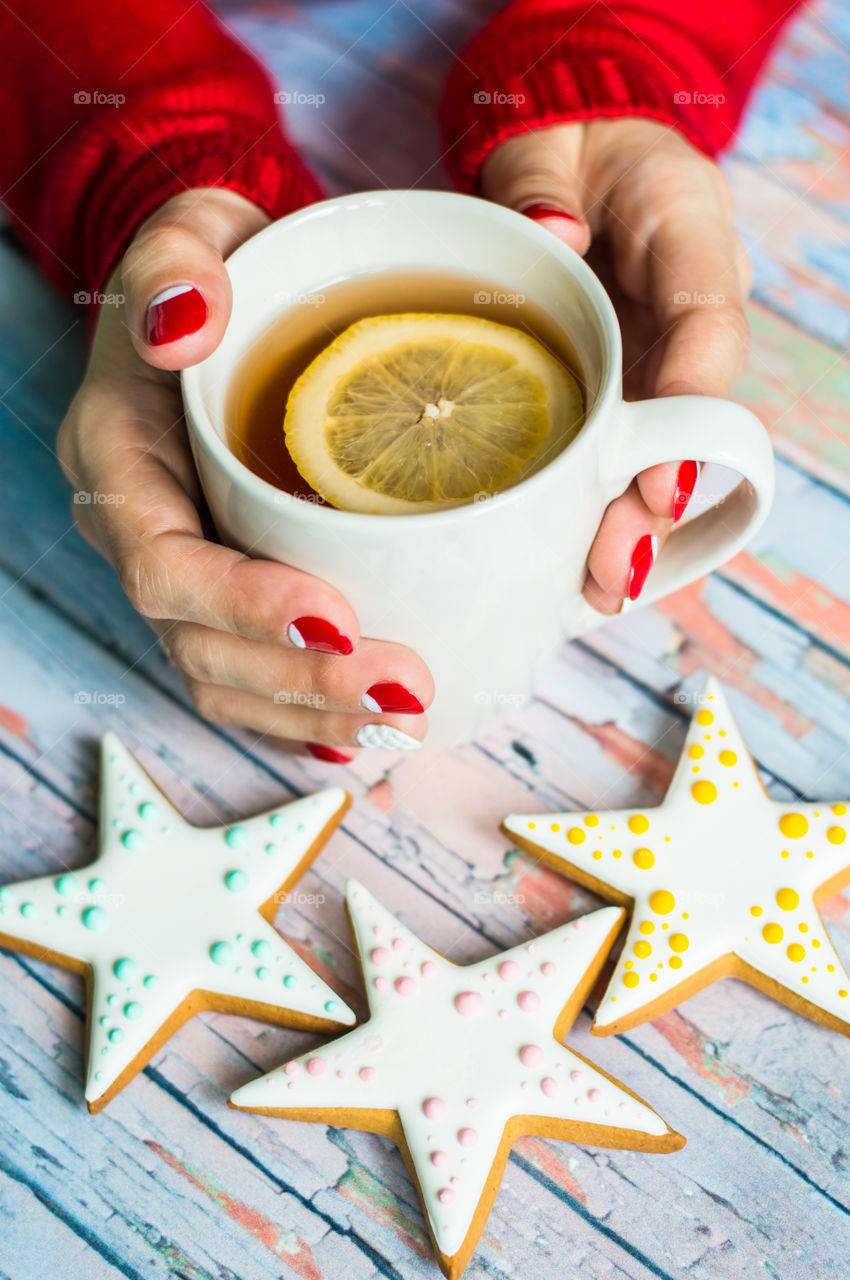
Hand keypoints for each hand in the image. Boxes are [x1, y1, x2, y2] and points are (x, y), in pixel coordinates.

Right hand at [57, 188, 431, 758]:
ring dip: (311, 715)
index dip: (243, 603)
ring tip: (405, 723)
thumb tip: (185, 324)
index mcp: (118, 456)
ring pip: (224, 677)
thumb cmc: (221, 270)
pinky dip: (303, 714)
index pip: (162, 560)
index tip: (338, 616)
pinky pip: (248, 676)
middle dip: (300, 681)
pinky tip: (367, 732)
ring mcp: (181, 567)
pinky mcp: (223, 591)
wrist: (229, 302)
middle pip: (198, 642)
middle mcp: (138, 528)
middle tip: (405, 690)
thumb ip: (179, 262)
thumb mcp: (195, 232)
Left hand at [482, 118, 751, 612]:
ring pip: (660, 447)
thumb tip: (550, 232)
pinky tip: (574, 565)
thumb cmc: (565, 149)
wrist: (572, 163)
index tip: (662, 482)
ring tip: (597, 588)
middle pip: (690, 415)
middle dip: (656, 500)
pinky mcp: (621, 389)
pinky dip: (601, 507)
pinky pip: (620, 451)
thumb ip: (540, 180)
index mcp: (688, 229)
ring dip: (631, 524)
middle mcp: (687, 307)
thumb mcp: (549, 140)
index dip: (689, 405)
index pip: (706, 322)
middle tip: (615, 565)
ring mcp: (657, 355)